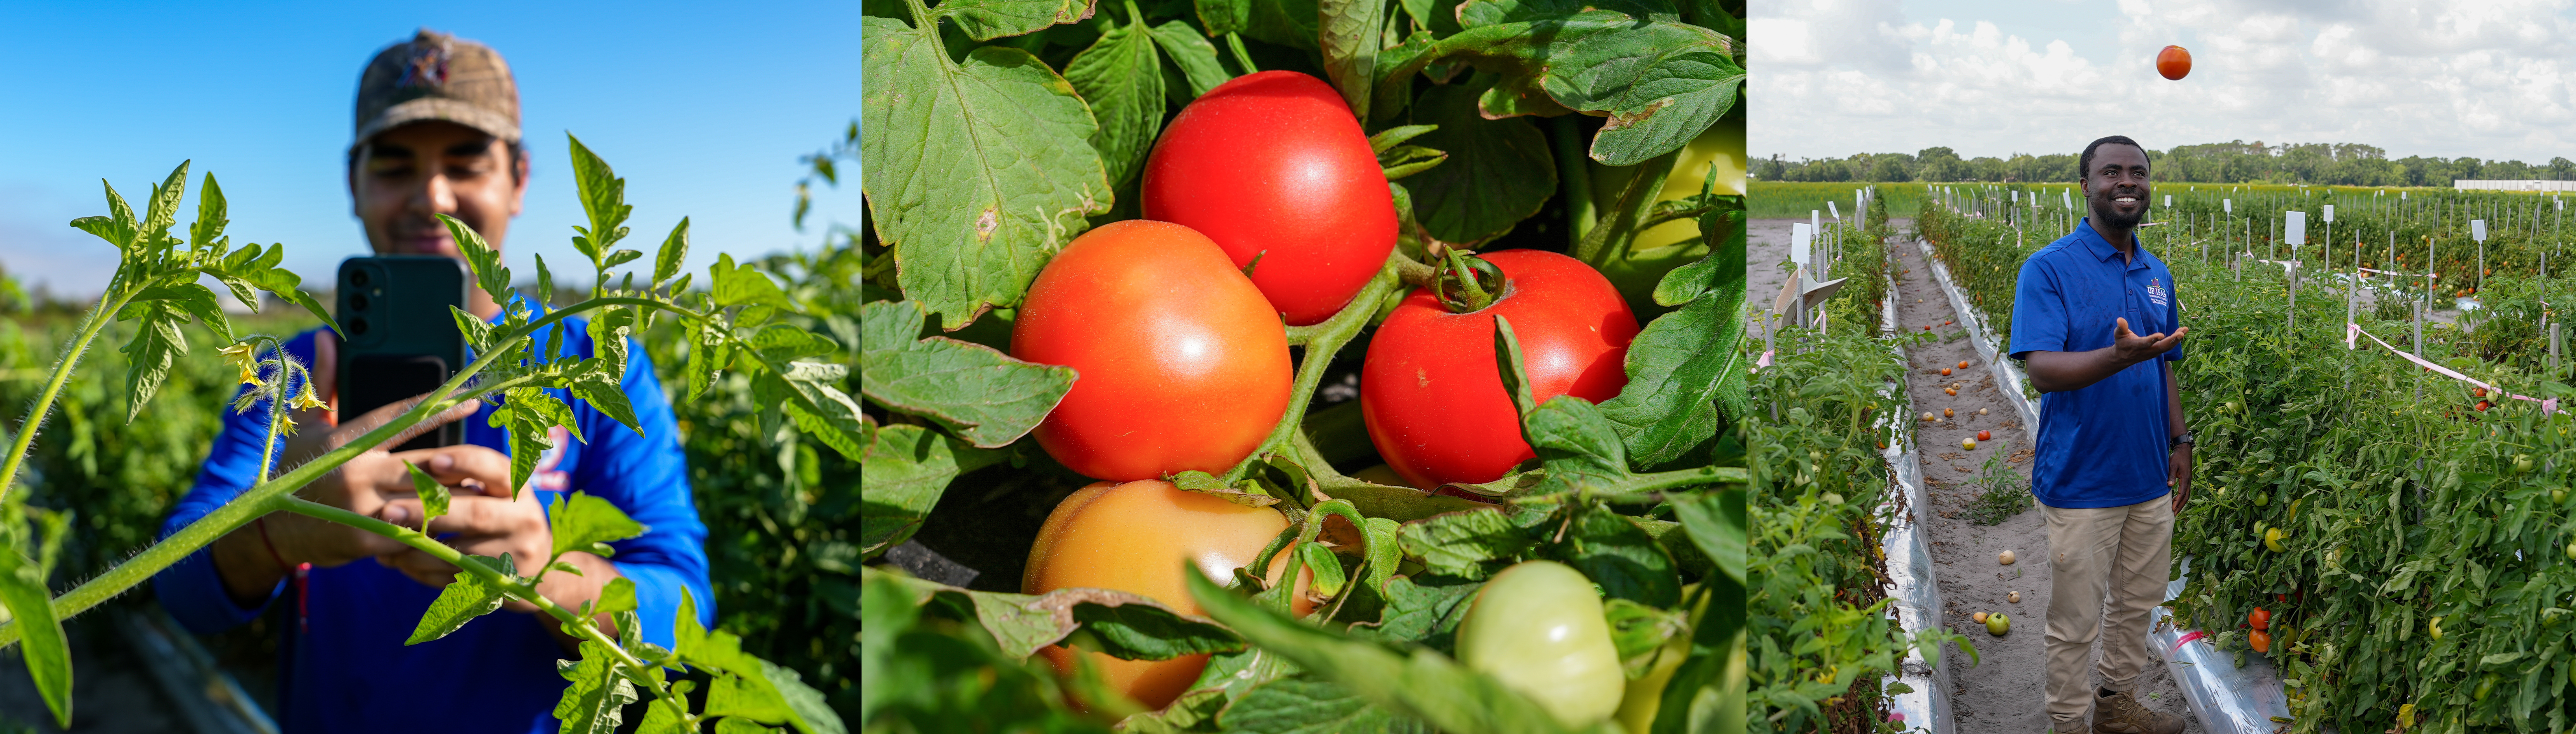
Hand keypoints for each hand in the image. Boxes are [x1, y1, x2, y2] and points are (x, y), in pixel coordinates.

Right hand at [263, 393, 485, 570]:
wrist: (268, 532)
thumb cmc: (292, 469)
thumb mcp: (306, 425)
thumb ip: (325, 382)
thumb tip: (326, 336)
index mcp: (343, 440)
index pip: (400, 417)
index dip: (440, 407)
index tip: (473, 399)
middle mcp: (354, 470)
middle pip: (425, 463)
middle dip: (459, 464)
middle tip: (488, 461)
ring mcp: (360, 507)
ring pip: (425, 498)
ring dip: (456, 497)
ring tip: (484, 493)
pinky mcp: (364, 539)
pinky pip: (412, 533)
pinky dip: (435, 531)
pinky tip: (461, 531)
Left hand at [371, 449, 568, 612]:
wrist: (537, 566)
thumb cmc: (501, 517)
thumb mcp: (494, 491)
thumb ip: (464, 478)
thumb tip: (418, 468)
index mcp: (519, 489)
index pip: (496, 469)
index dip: (466, 463)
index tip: (433, 460)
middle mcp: (526, 520)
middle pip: (476, 514)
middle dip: (427, 512)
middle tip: (388, 511)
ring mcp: (517, 555)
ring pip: (459, 553)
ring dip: (416, 550)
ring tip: (385, 544)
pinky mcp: (502, 583)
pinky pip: (454, 579)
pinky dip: (422, 571)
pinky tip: (400, 563)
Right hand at [2112, 317, 2187, 366]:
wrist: (2123, 358)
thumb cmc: (2121, 343)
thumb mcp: (2119, 335)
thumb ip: (2121, 327)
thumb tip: (2120, 319)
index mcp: (2137, 346)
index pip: (2146, 343)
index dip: (2153, 339)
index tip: (2161, 335)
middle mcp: (2147, 351)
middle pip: (2162, 347)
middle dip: (2172, 340)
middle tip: (2181, 333)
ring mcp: (2154, 352)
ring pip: (2168, 347)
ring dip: (2177, 339)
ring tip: (2185, 329)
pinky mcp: (2158, 352)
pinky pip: (2169, 346)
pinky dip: (2176, 340)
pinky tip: (2182, 331)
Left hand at [2168, 443, 2193, 512]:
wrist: (2184, 450)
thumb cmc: (2177, 457)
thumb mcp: (2172, 465)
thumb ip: (2171, 475)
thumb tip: (2170, 485)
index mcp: (2186, 479)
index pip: (2182, 494)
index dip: (2178, 502)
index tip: (2172, 508)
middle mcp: (2189, 481)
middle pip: (2186, 497)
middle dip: (2180, 506)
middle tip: (2174, 514)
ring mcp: (2188, 480)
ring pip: (2186, 495)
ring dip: (2181, 502)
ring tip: (2175, 510)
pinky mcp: (2187, 479)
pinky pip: (2185, 491)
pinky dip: (2181, 497)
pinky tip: (2176, 500)